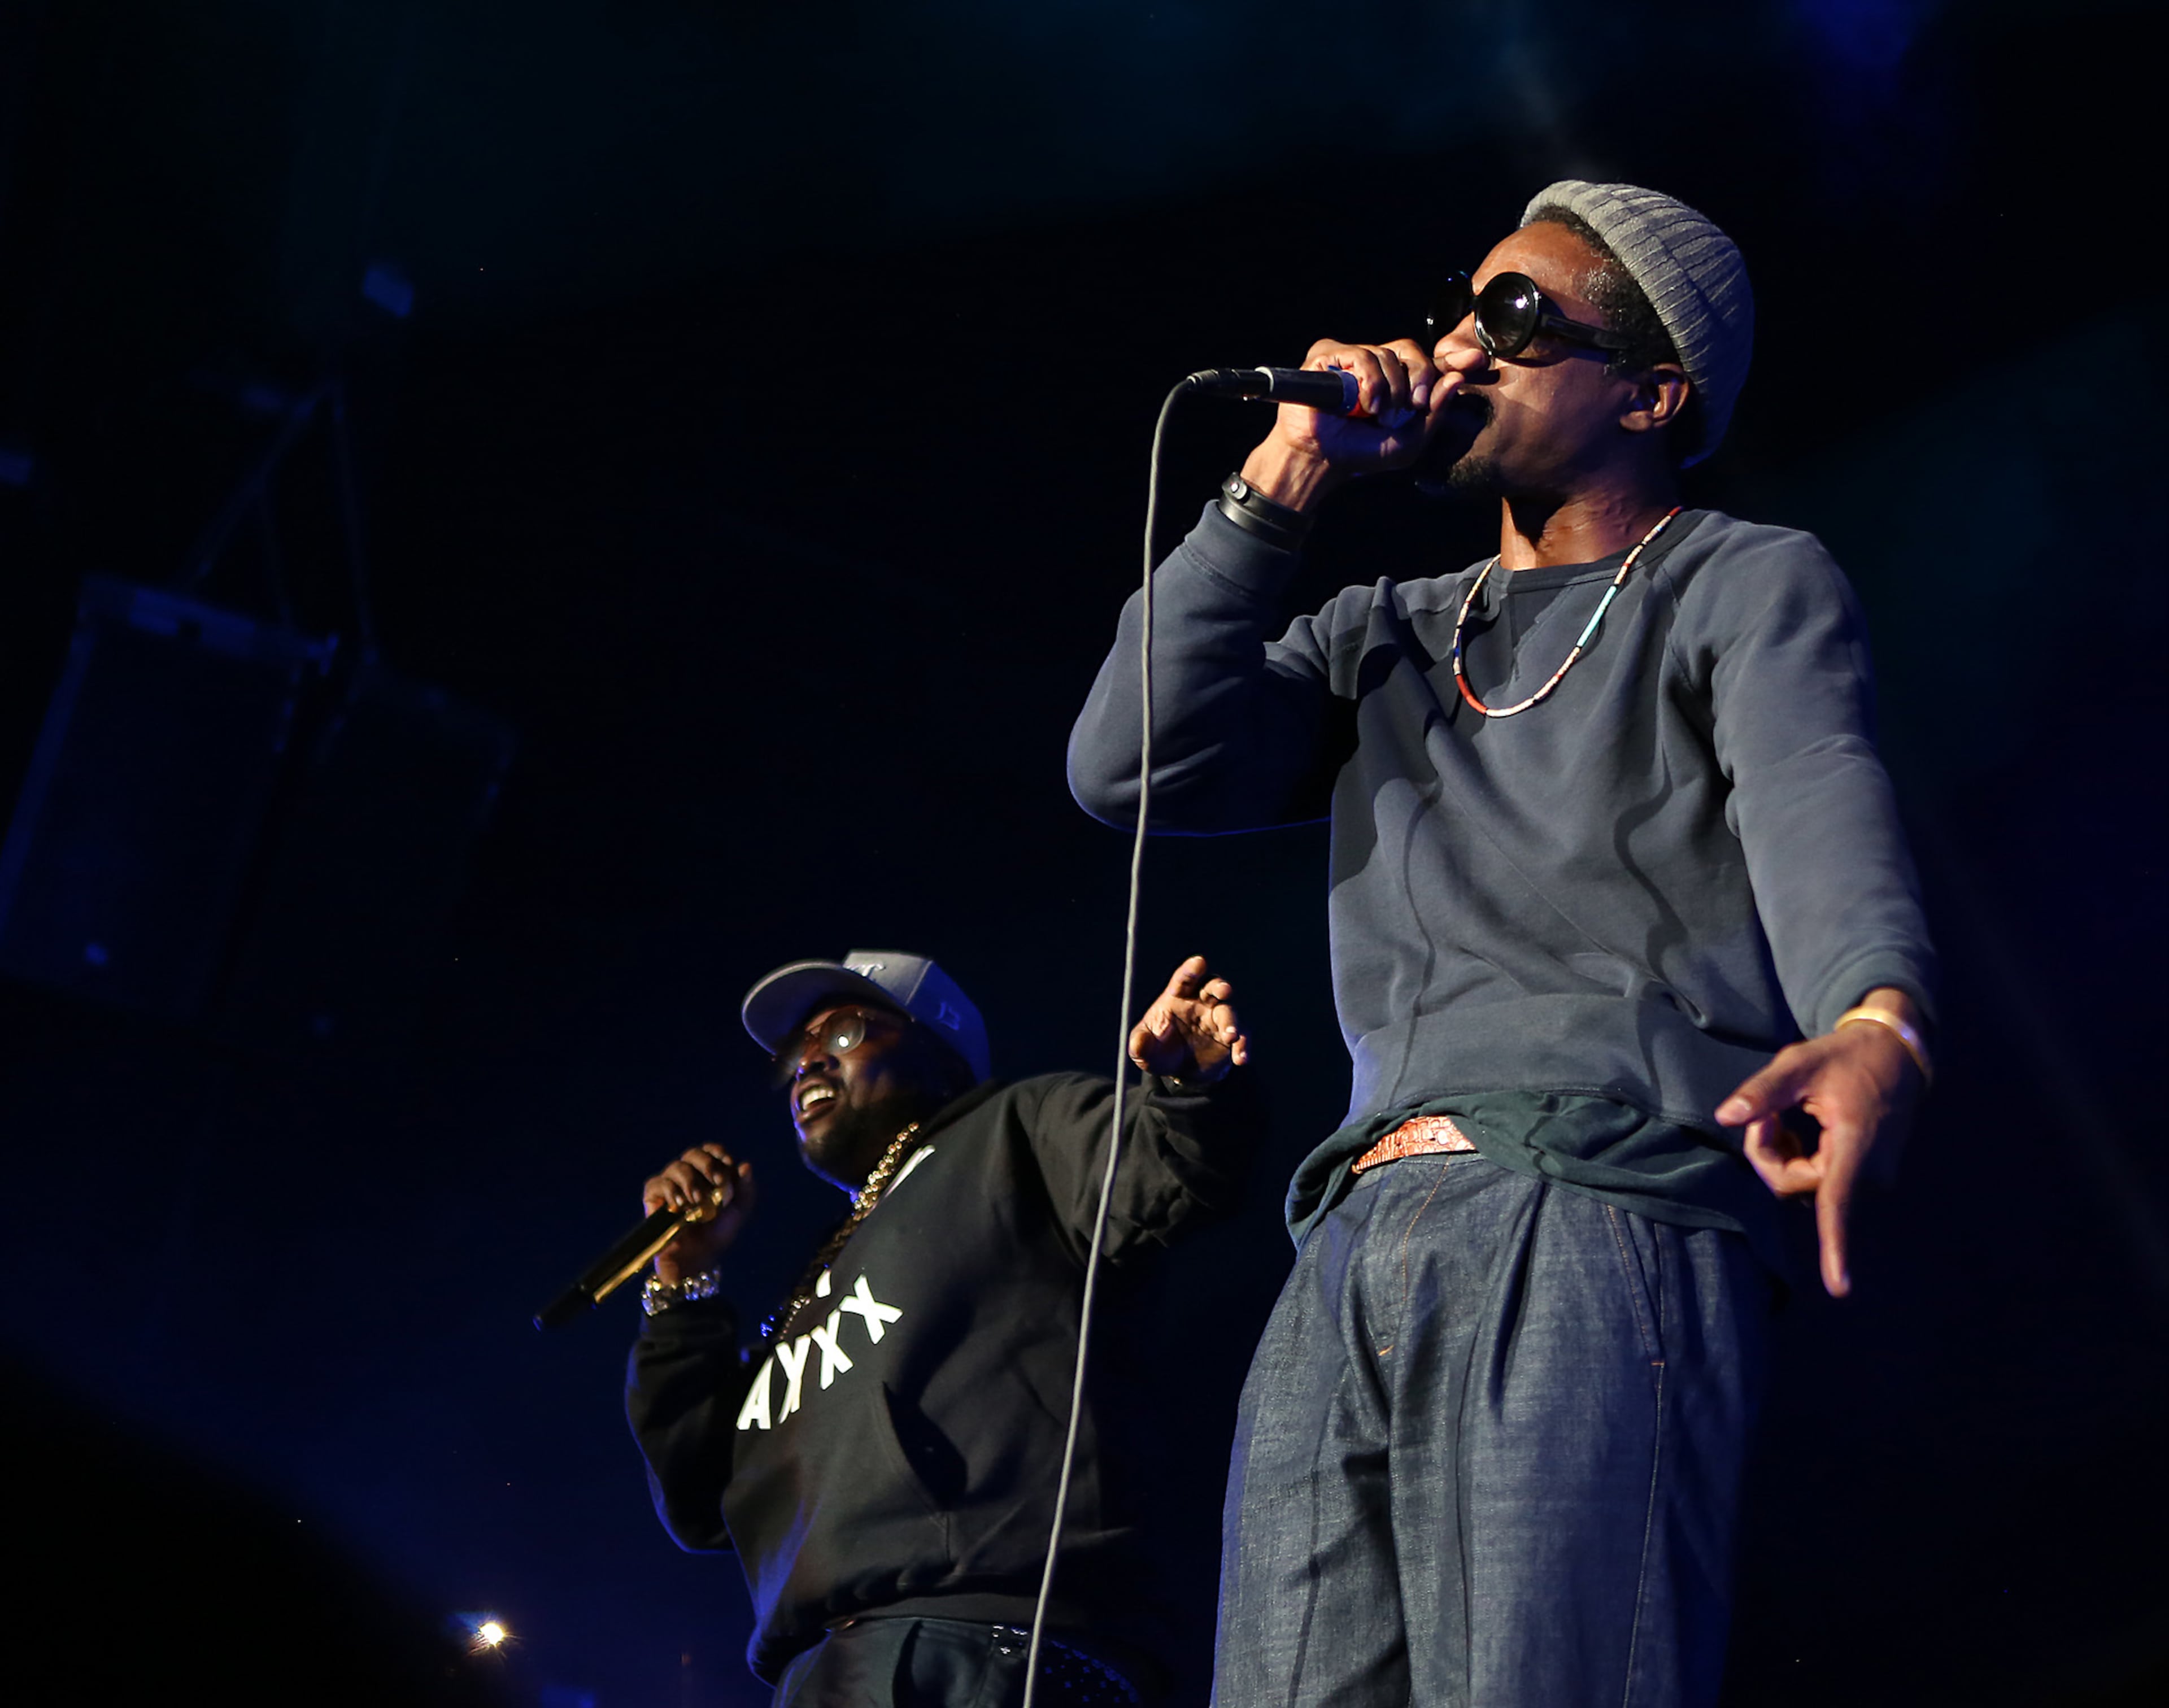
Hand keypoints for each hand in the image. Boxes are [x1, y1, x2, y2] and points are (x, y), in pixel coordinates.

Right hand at [640, 1144, 758, 1285]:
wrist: (697, 1257)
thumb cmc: (717, 1233)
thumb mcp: (738, 1211)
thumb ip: (745, 1189)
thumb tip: (746, 1165)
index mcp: (708, 1173)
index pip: (710, 1150)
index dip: (718, 1152)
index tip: (727, 1163)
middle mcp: (688, 1174)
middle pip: (692, 1153)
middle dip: (706, 1164)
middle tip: (717, 1181)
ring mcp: (670, 1184)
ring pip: (676, 1167)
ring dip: (690, 1180)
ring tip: (697, 1200)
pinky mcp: (653, 1197)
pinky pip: (657, 1183)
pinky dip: (669, 1190)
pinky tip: (679, 1205)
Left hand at [1128, 954, 1249, 1082]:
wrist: (1180, 1072)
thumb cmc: (1159, 1051)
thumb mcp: (1144, 1050)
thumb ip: (1140, 1045)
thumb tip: (1139, 1043)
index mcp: (1177, 996)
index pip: (1184, 979)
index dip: (1191, 970)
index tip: (1198, 963)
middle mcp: (1200, 1002)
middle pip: (1213, 986)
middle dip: (1220, 986)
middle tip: (1225, 990)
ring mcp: (1218, 1018)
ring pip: (1229, 1011)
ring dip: (1231, 1022)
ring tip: (1230, 1036)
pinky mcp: (1232, 1036)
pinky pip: (1242, 1036)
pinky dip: (1243, 1045)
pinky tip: (1240, 1058)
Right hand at [1239, 338, 1492, 509]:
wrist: (1320, 459)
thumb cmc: (1361, 453)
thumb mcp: (1408, 443)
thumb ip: (1434, 414)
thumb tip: (1455, 380)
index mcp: (1397, 382)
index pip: (1429, 363)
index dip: (1453, 359)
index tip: (1477, 361)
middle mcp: (1376, 366)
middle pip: (1412, 351)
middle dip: (1418, 377)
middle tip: (1412, 406)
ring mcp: (1352, 358)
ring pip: (1387, 354)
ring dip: (1389, 388)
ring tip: (1376, 414)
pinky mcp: (1328, 355)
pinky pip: (1361, 354)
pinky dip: (1369, 380)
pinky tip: (1364, 404)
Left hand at [1716, 992, 1923, 1297]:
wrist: (1895, 1055)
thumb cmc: (1847, 1058)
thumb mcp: (1800, 1064)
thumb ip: (1763, 1092)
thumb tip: (1724, 1116)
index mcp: (1855, 1146)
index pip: (1837, 1203)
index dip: (1835, 1246)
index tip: (1838, 1287)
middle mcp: (1868, 1172)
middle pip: (1795, 1185)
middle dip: (1768, 1154)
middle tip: (1767, 1112)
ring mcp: (1870, 1178)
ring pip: (1802, 1185)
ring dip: (1782, 1155)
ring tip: (1786, 1116)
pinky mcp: (1865, 1177)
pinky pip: (1816, 1181)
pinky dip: (1798, 1158)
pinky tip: (1800, 1130)